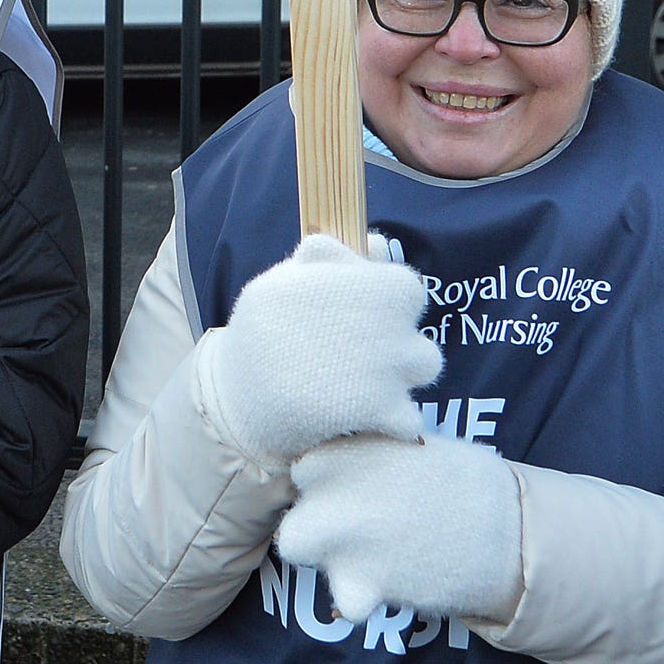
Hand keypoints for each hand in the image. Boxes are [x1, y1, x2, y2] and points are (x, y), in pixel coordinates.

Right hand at [194, 233, 439, 466]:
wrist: (238, 393)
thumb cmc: (261, 329)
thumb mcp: (286, 282)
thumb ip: (332, 261)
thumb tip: (376, 244)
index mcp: (370, 287)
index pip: (406, 289)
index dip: (387, 301)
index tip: (364, 313)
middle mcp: (388, 325)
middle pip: (418, 333)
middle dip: (397, 346)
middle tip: (358, 354)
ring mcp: (389, 370)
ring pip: (425, 368)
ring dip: (403, 376)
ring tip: (365, 383)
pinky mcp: (382, 411)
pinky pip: (411, 418)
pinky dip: (394, 419)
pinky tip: (365, 416)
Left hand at [279, 432, 521, 625]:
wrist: (509, 533)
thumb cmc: (465, 481)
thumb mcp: (411, 444)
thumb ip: (367, 449)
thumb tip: (343, 446)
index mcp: (347, 450)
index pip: (305, 461)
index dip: (326, 476)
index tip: (350, 485)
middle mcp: (334, 491)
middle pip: (289, 500)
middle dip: (312, 510)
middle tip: (348, 519)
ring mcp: (342, 538)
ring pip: (296, 545)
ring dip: (323, 551)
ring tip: (362, 552)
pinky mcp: (362, 583)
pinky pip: (338, 599)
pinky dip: (357, 598)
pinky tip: (381, 586)